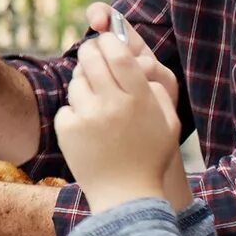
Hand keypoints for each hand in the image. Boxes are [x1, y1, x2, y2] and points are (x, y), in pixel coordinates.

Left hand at [55, 32, 189, 210]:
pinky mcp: (68, 130)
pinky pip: (66, 108)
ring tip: (92, 100)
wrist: (125, 196)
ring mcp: (88, 116)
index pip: (121, 56)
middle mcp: (113, 104)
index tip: (107, 39)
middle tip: (90, 53)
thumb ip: (158, 93)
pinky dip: (73, 114)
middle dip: (89, 52)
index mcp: (140, 100)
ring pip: (76, 83)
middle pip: (92, 59)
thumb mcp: (169, 124)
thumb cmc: (150, 159)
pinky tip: (85, 128)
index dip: (111, 41)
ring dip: (82, 85)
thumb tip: (141, 68)